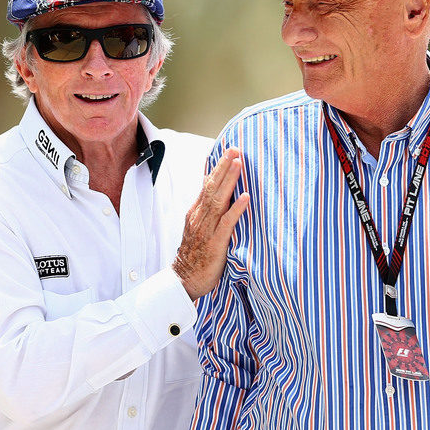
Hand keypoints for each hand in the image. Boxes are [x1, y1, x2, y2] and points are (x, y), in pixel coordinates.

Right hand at [173, 147, 249, 299]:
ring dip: (229, 180)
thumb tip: (222, 198)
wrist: (184, 281)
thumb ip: (208, 214)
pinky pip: (227, 223)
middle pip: (211, 187)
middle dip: (224, 166)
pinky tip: (246, 198)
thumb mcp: (199, 230)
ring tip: (239, 163)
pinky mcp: (215, 243)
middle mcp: (200, 217)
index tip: (227, 151)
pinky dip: (237, 209)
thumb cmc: (195, 256)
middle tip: (235, 148)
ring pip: (218, 200)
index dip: (217, 168)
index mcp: (196, 213)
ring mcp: (206, 230)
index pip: (206, 185)